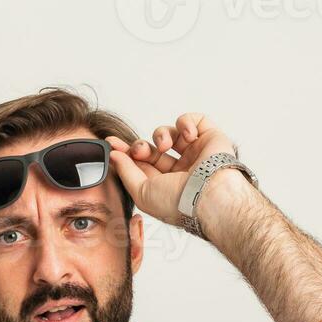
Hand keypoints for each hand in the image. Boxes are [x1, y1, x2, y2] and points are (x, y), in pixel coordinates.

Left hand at [105, 113, 239, 228]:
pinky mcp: (210, 138)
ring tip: (166, 146)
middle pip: (153, 148)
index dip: (126, 153)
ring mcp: (196, 153)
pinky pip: (194, 120)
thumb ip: (126, 172)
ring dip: (161, 135)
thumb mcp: (141, 192)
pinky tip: (188, 136)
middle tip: (141, 150)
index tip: (112, 143)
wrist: (207, 194)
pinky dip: (186, 123)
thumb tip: (114, 155)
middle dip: (141, 146)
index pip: (142, 164)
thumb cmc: (176, 201)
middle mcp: (181, 169)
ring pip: (170, 133)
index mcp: (166, 184)